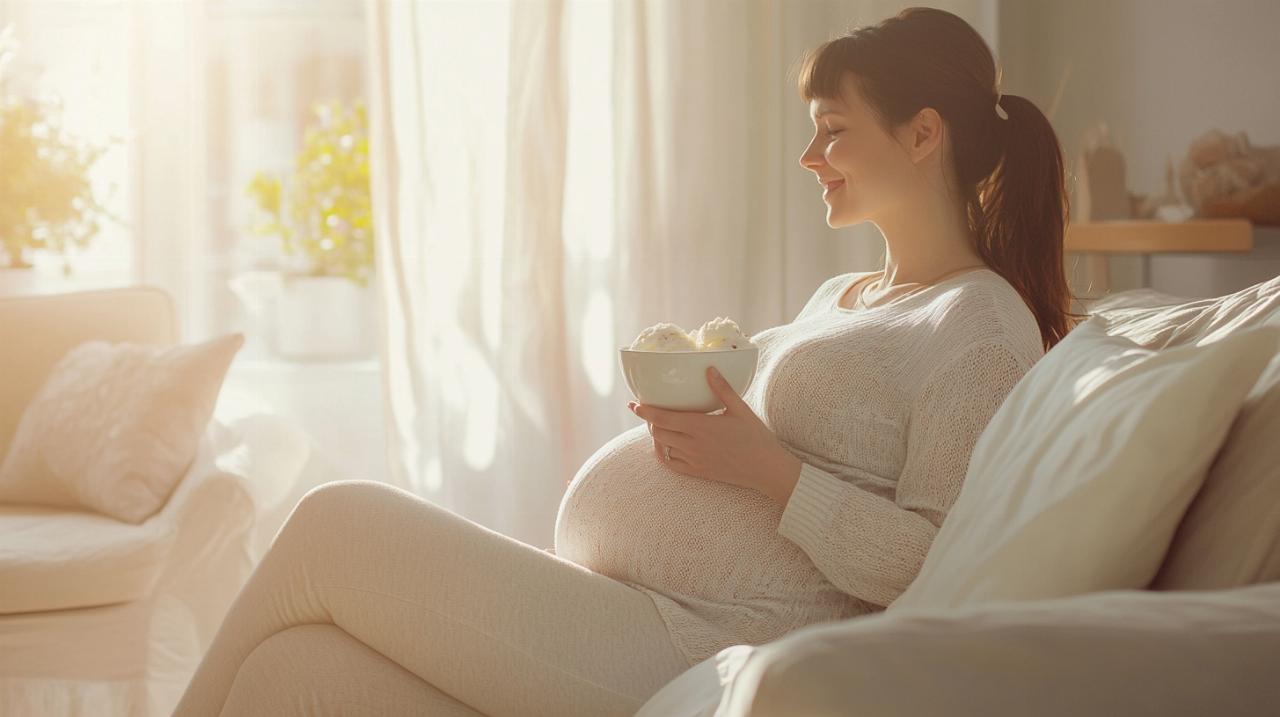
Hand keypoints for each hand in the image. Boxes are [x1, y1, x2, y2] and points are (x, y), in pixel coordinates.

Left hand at [629, 366, 801, 505]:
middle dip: (649, 420)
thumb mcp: (740, 409)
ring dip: (657, 435)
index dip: (644, 410)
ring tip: (659, 423)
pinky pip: (671, 464)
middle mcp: (693, 445)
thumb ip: (722, 389)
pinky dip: (663, 453)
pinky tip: (666, 444)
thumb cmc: (756, 437)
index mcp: (701, 426)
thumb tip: (708, 368)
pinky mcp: (698, 472)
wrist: (766, 469)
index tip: (634, 403)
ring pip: (662, 447)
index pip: (663, 417)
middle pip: (658, 431)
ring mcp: (694, 461)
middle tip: (649, 409)